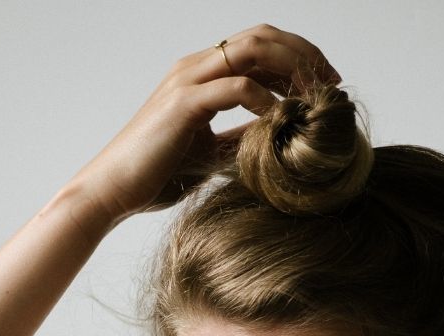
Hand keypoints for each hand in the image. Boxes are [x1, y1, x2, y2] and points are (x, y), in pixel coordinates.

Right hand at [69, 24, 339, 225]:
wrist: (112, 191)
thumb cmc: (156, 175)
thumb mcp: (212, 153)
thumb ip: (242, 136)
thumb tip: (279, 133)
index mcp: (201, 74)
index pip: (258, 44)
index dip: (297, 56)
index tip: (324, 83)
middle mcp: (194, 67)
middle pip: (262, 36)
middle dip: (304, 54)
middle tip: (331, 84)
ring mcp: (187, 81)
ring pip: (252, 50)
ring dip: (291, 68)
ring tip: (312, 96)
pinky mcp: (182, 104)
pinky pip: (237, 88)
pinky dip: (266, 100)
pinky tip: (281, 120)